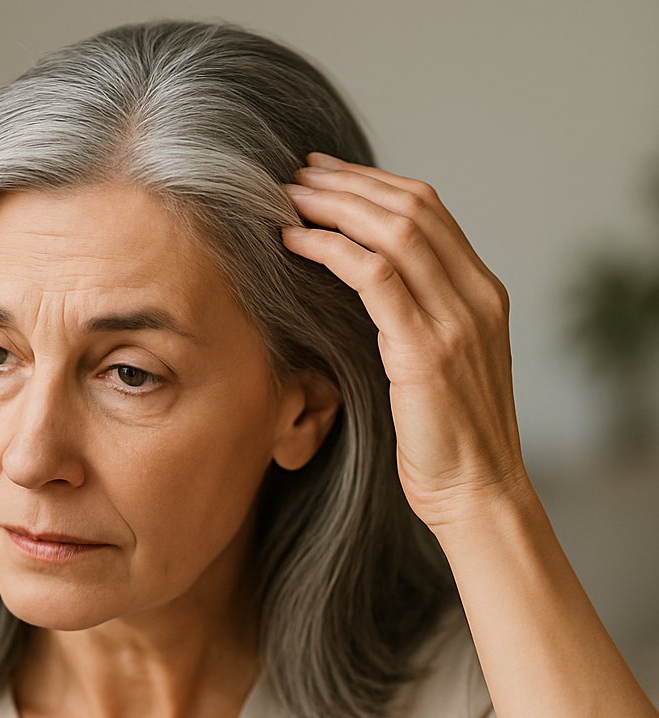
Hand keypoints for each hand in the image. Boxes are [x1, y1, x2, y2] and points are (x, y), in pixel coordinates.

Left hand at [280, 152, 533, 531]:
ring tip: (288, 197)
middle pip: (411, 208)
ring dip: (335, 207)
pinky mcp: (426, 350)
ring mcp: (455, 320)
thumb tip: (365, 288)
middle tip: (297, 174)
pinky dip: (330, 250)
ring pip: (394, 232)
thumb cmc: (446, 438)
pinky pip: (373, 278)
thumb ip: (416, 318)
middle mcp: (475, 296)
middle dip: (349, 183)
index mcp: (481, 293)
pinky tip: (295, 242)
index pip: (429, 212)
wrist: (475, 491)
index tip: (326, 175)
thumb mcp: (439, 364)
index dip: (373, 185)